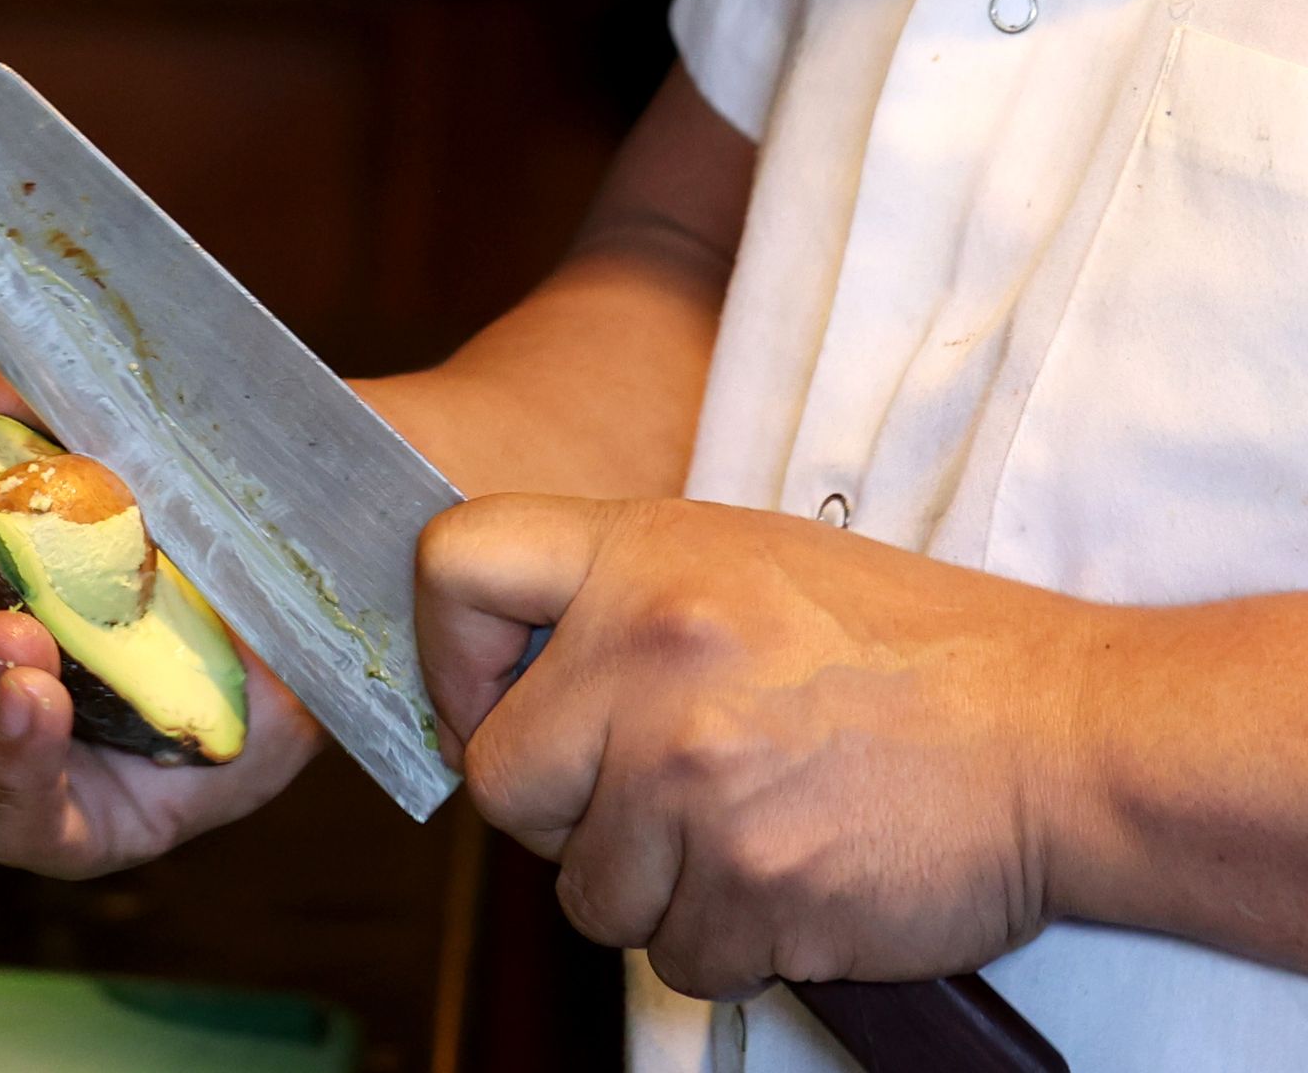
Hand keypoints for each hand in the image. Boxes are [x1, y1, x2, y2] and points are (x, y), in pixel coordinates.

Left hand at [415, 495, 1101, 998]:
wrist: (1065, 736)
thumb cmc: (914, 651)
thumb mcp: (753, 564)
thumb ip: (625, 606)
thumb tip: (513, 677)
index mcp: (646, 558)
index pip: (454, 564)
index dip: (448, 648)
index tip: (488, 695)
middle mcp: (649, 662)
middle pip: (497, 779)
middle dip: (561, 810)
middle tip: (651, 793)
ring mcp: (693, 783)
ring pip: (586, 892)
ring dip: (656, 886)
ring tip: (751, 828)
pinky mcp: (745, 888)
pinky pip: (675, 956)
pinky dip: (728, 938)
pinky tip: (793, 874)